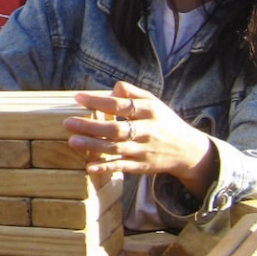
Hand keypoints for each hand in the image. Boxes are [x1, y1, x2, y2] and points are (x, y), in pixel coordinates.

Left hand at [64, 81, 216, 197]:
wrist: (188, 150)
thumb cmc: (163, 122)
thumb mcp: (154, 103)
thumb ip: (133, 93)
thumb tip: (113, 87)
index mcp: (150, 111)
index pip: (121, 105)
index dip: (99, 101)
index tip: (78, 98)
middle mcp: (147, 131)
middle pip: (117, 129)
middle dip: (91, 126)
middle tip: (68, 123)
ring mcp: (144, 150)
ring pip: (116, 149)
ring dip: (93, 146)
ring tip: (72, 141)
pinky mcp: (142, 167)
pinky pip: (122, 167)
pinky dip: (106, 168)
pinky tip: (89, 167)